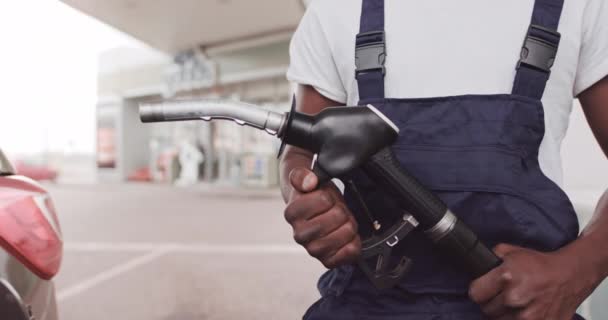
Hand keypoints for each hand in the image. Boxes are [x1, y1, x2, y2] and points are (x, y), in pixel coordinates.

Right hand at [284, 167, 360, 267]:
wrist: (316, 214)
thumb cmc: (313, 197)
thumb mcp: (308, 180)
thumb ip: (302, 175)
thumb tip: (309, 181)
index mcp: (291, 213)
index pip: (324, 199)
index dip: (329, 196)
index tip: (324, 199)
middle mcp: (299, 235)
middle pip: (337, 216)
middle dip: (341, 209)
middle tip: (335, 209)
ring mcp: (313, 250)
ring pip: (345, 233)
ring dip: (348, 224)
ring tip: (340, 221)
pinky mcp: (327, 261)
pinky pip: (349, 253)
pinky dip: (354, 242)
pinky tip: (345, 235)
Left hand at [469, 244, 592, 319]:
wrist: (570, 275)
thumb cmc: (541, 265)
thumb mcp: (511, 252)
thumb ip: (491, 259)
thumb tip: (476, 265)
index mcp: (506, 277)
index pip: (475, 294)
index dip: (479, 290)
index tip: (484, 289)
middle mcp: (515, 297)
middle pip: (487, 310)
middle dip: (493, 302)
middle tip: (504, 295)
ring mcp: (528, 316)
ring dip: (505, 313)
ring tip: (516, 302)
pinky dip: (518, 319)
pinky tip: (525, 310)